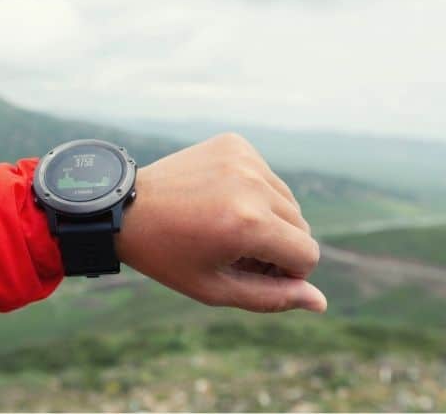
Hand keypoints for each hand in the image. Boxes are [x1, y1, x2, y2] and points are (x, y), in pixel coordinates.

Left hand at [116, 133, 325, 312]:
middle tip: (234, 251)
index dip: (285, 272)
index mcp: (248, 224)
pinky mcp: (235, 143)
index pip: (307, 254)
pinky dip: (253, 192)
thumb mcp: (216, 288)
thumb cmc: (168, 256)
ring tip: (226, 225)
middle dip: (277, 246)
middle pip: (301, 227)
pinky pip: (267, 176)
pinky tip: (219, 198)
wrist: (125, 207)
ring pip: (287, 201)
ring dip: (267, 218)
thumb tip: (321, 303)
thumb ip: (272, 298)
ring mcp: (244, 158)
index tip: (252, 271)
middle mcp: (252, 185)